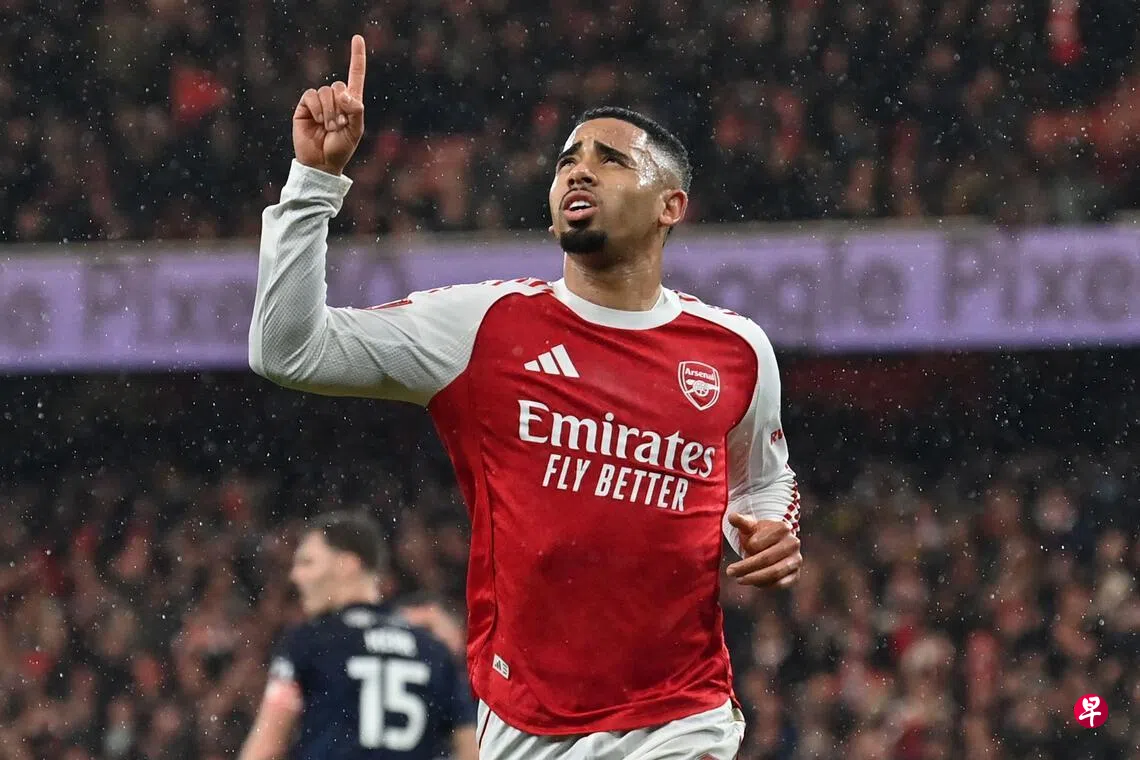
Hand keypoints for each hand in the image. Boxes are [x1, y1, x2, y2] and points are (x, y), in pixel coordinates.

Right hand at [293, 35, 366, 175]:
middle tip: (339, 126)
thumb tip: (345, 94)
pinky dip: (316, 109)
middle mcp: (334, 99)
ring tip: (328, 128)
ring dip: (329, 112)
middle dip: (340, 107)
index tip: (358, 38)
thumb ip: (356, 110)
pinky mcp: (304, 106)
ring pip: (325, 92)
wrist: (321, 162)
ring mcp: (319, 102)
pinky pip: (311, 96)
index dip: (357, 57)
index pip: (355, 75)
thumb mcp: (355, 130)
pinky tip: (316, 122)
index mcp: (351, 103)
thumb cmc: (341, 148)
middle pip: (338, 86)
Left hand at [725, 514, 801, 587]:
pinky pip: (780, 583)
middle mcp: (792, 543)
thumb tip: (731, 517)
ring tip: (739, 579)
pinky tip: (753, 583)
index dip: (748, 548)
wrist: (775, 544)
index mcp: (782, 528)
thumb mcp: (750, 526)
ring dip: (754, 578)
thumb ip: (741, 521)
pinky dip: (765, 585)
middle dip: (745, 567)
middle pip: (766, 559)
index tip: (741, 548)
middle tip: (730, 572)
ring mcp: (796, 560)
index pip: (759, 543)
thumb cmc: (759, 535)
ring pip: (774, 573)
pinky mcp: (795, 575)